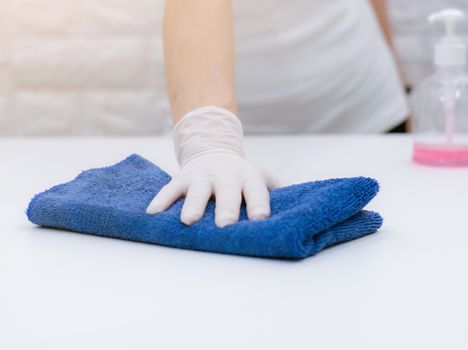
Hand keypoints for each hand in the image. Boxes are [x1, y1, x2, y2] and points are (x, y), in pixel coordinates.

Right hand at [146, 106, 273, 227]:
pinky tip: (152, 214)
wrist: (212, 151)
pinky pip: (169, 190)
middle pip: (227, 192)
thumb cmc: (241, 174)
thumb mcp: (260, 176)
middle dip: (226, 208)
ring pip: (197, 191)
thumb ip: (275, 191)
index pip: (256, 190)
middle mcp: (225, 176)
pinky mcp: (181, 179)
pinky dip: (161, 201)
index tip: (261, 220)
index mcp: (247, 177)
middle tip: (225, 225)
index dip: (259, 204)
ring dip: (193, 205)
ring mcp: (201, 177)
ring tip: (189, 221)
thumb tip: (303, 211)